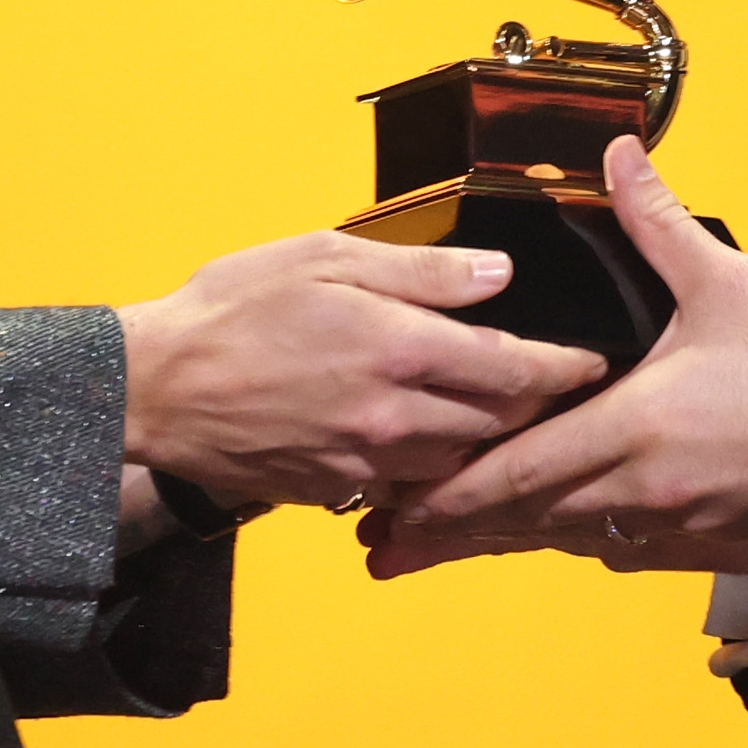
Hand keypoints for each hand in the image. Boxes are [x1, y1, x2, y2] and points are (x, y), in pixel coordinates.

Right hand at [119, 231, 603, 507]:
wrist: (155, 389)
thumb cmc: (232, 309)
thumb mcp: (325, 256)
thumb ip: (422, 270)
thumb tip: (497, 275)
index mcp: (400, 349)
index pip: (517, 368)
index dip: (566, 366)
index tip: (592, 360)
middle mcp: (395, 416)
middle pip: (501, 421)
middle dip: (538, 404)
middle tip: (560, 385)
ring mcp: (368, 462)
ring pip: (462, 458)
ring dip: (488, 437)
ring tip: (503, 411)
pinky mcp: (340, 491)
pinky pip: (410, 484)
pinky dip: (432, 465)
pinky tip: (430, 439)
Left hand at [364, 137, 747, 574]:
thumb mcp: (727, 281)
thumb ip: (656, 221)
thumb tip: (617, 155)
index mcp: (637, 425)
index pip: (521, 468)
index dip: (452, 490)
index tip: (395, 502)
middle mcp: (641, 486)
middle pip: (524, 517)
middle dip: (451, 529)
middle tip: (382, 544)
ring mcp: (670, 520)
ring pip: (562, 535)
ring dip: (500, 538)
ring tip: (434, 548)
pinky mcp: (700, 535)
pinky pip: (611, 542)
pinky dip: (562, 534)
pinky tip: (534, 532)